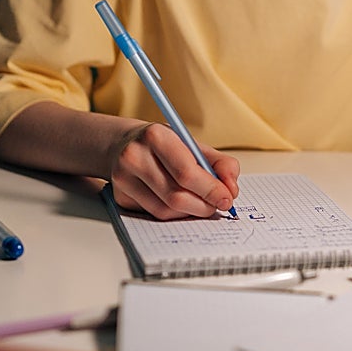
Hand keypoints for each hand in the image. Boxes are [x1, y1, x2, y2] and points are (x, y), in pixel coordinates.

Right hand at [107, 121, 240, 220]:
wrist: (123, 144)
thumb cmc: (164, 145)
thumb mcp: (192, 144)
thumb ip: (219, 163)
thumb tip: (231, 189)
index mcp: (156, 136)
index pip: (186, 172)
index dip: (211, 189)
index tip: (227, 198)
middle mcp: (134, 157)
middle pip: (176, 195)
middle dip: (203, 205)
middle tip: (218, 205)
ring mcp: (123, 179)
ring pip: (165, 210)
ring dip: (190, 211)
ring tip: (200, 202)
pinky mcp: (120, 197)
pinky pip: (154, 214)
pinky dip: (174, 213)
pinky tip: (179, 202)